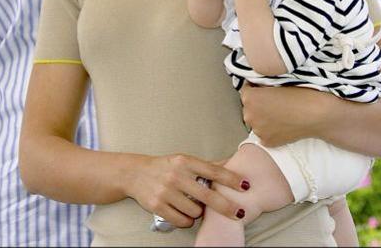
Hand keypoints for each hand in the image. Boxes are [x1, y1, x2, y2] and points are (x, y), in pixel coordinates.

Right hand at [128, 153, 249, 228]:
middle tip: (239, 213)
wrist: (135, 173)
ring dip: (199, 212)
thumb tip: (231, 162)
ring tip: (193, 205)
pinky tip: (184, 213)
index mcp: (185, 161)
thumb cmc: (165, 167)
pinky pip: (182, 220)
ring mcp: (166, 192)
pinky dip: (187, 220)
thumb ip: (207, 165)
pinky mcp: (157, 206)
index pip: (213, 171)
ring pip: (195, 211)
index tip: (246, 185)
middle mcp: (176, 175)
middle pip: (207, 195)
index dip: (231, 179)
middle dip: (225, 206)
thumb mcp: (184, 160)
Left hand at [240, 83, 330, 146]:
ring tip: (279, 114)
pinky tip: (282, 125)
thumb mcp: (275, 82)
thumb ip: (260, 85)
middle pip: (249, 107)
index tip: (266, 89)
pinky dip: (270, 130)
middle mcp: (248, 115)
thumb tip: (255, 86)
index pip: (246, 90)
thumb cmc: (298, 94)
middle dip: (258, 104)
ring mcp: (257, 130)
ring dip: (262, 117)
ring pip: (256, 121)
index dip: (256, 88)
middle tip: (274, 102)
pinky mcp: (266, 142)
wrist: (314, 114)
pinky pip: (264, 133)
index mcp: (249, 97)